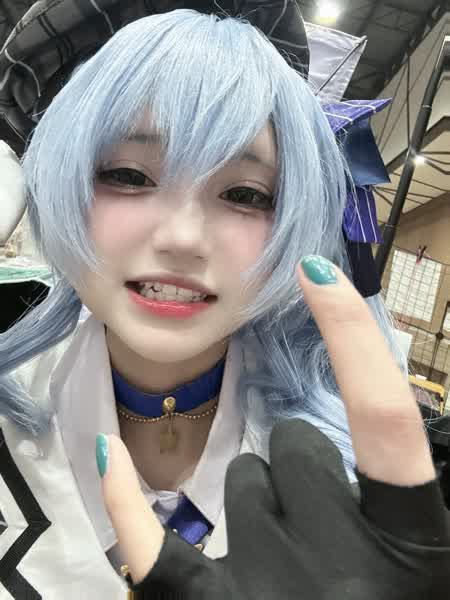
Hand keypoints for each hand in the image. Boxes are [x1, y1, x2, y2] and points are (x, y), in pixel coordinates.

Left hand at [97, 255, 449, 597]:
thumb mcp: (413, 570)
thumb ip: (391, 505)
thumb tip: (362, 429)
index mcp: (411, 555)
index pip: (387, 423)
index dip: (355, 341)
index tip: (316, 273)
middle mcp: (340, 572)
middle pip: (299, 453)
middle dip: (308, 478)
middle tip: (320, 536)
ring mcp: (267, 598)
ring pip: (245, 483)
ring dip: (261, 507)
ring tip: (280, 569)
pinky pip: (151, 544)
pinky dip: (131, 501)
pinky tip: (111, 460)